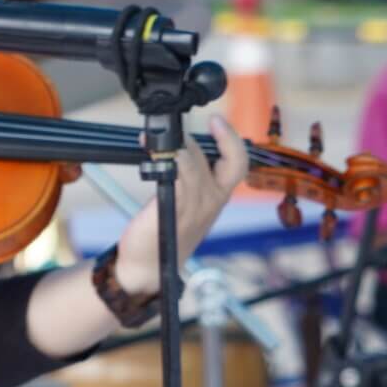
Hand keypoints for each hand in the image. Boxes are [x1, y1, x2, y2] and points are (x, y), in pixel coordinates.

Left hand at [113, 115, 249, 294]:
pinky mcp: (174, 208)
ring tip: (153, 135)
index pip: (238, 162)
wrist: (148, 266)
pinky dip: (165, 159)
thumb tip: (174, 144)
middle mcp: (212, 199)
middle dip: (195, 137)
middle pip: (212, 156)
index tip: (216, 120)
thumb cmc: (165, 230)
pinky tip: (149, 150)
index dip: (231, 139)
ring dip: (175, 145)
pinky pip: (176, 176)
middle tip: (173, 125)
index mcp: (218, 195)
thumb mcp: (185, 202)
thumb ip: (187, 176)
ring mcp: (195, 205)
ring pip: (192, 162)